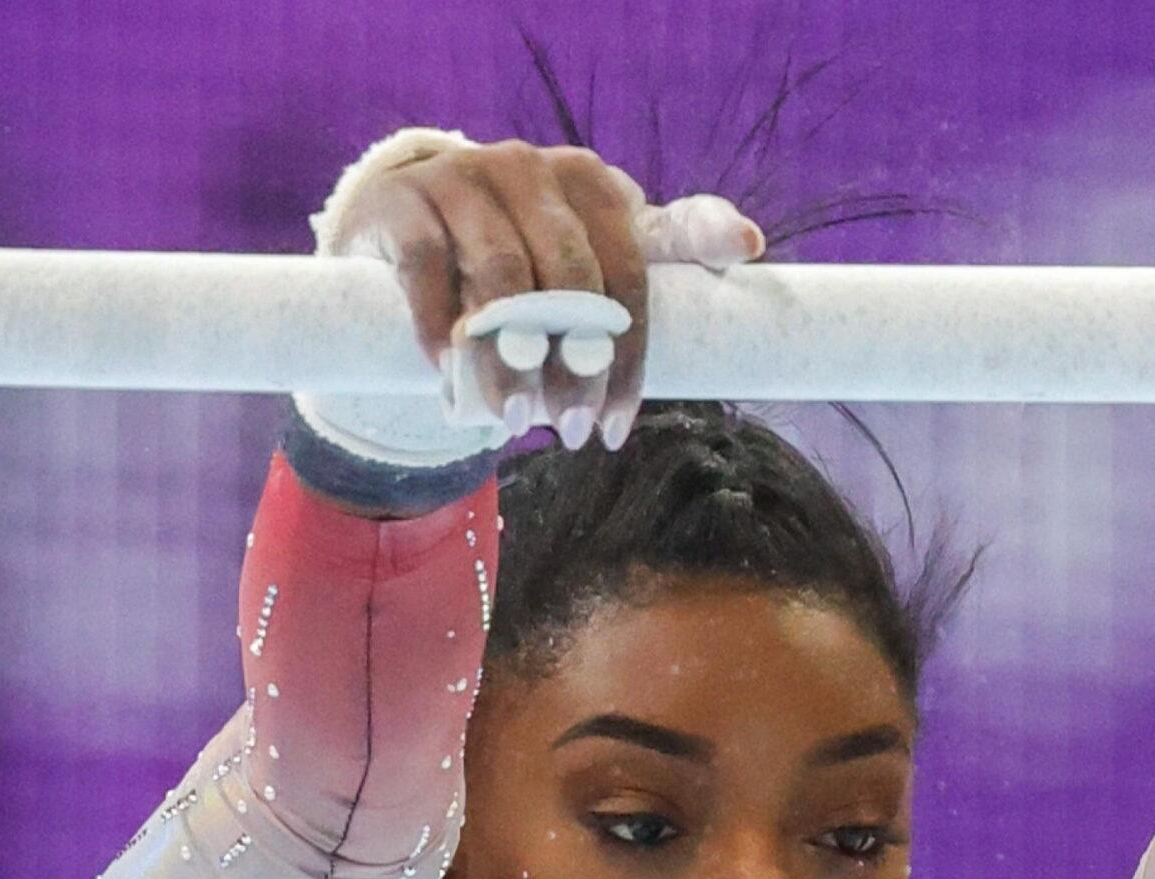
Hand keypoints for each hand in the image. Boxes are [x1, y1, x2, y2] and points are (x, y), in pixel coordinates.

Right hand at [304, 129, 764, 458]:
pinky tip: (454, 384)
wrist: (412, 226)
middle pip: (572, 282)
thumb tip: (752, 245)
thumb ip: (670, 248)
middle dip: (575, 369)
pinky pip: (429, 275)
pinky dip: (445, 335)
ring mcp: (465, 178)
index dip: (632, 353)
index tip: (619, 424)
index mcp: (596, 184)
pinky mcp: (403, 202)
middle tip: (571, 433)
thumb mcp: (599, 249)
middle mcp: (534, 169)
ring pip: (502, 280)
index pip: (635, 268)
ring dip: (511, 362)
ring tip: (516, 421)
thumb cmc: (530, 252)